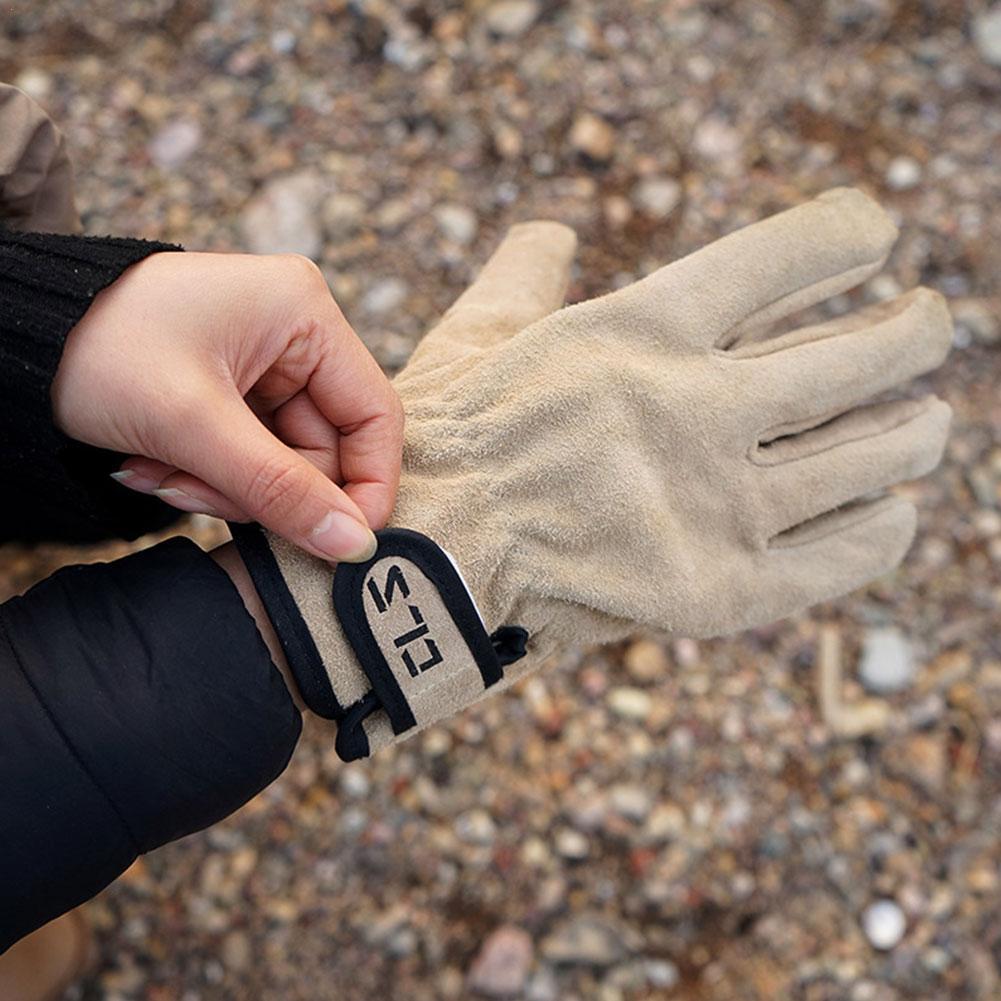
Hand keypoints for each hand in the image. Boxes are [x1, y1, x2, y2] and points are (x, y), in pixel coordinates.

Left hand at [52, 251, 403, 561]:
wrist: (11, 336)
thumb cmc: (97, 348)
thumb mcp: (192, 423)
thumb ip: (280, 488)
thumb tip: (354, 545)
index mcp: (303, 313)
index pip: (374, 415)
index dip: (367, 485)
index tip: (342, 545)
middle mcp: (294, 333)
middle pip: (324, 447)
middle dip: (263, 487)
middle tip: (196, 496)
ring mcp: (265, 362)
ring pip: (284, 461)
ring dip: (227, 486)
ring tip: (162, 474)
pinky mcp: (235, 389)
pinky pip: (250, 456)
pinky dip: (209, 475)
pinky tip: (159, 465)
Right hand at [233, 190, 953, 758]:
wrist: (416, 573)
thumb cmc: (439, 450)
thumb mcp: (472, 337)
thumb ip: (525, 272)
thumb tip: (554, 231)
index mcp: (643, 329)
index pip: (796, 252)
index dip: (855, 234)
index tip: (877, 239)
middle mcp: (698, 407)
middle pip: (869, 353)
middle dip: (917, 332)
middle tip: (926, 328)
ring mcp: (718, 504)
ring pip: (877, 454)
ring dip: (916, 431)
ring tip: (923, 422)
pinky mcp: (722, 592)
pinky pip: (846, 555)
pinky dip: (884, 529)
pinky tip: (892, 513)